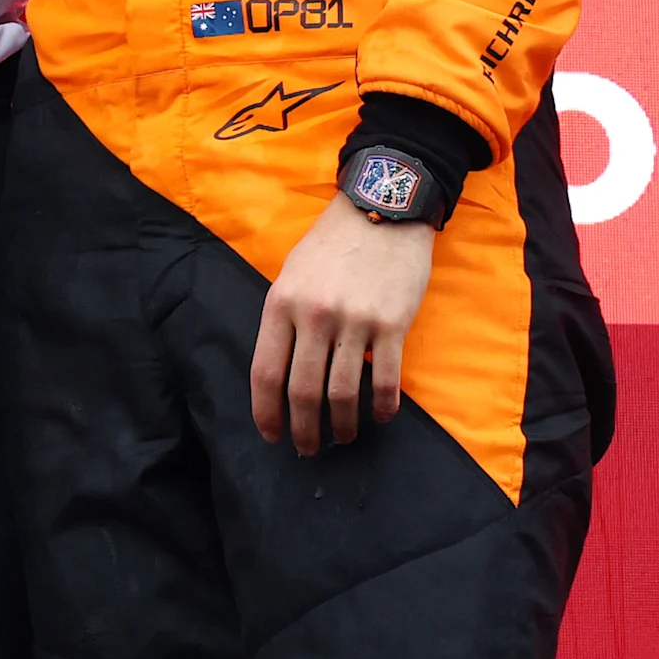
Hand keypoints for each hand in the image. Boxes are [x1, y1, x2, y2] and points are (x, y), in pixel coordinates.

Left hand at [249, 194, 436, 455]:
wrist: (381, 209)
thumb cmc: (332, 244)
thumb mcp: (291, 273)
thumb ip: (283, 318)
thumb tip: (279, 371)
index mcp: (281, 302)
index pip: (266, 372)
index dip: (266, 412)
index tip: (272, 435)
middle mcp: (314, 315)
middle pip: (302, 391)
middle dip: (304, 430)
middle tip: (309, 449)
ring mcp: (354, 321)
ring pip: (343, 393)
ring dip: (343, 425)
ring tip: (344, 437)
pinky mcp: (392, 324)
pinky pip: (385, 380)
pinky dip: (383, 406)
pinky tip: (381, 416)